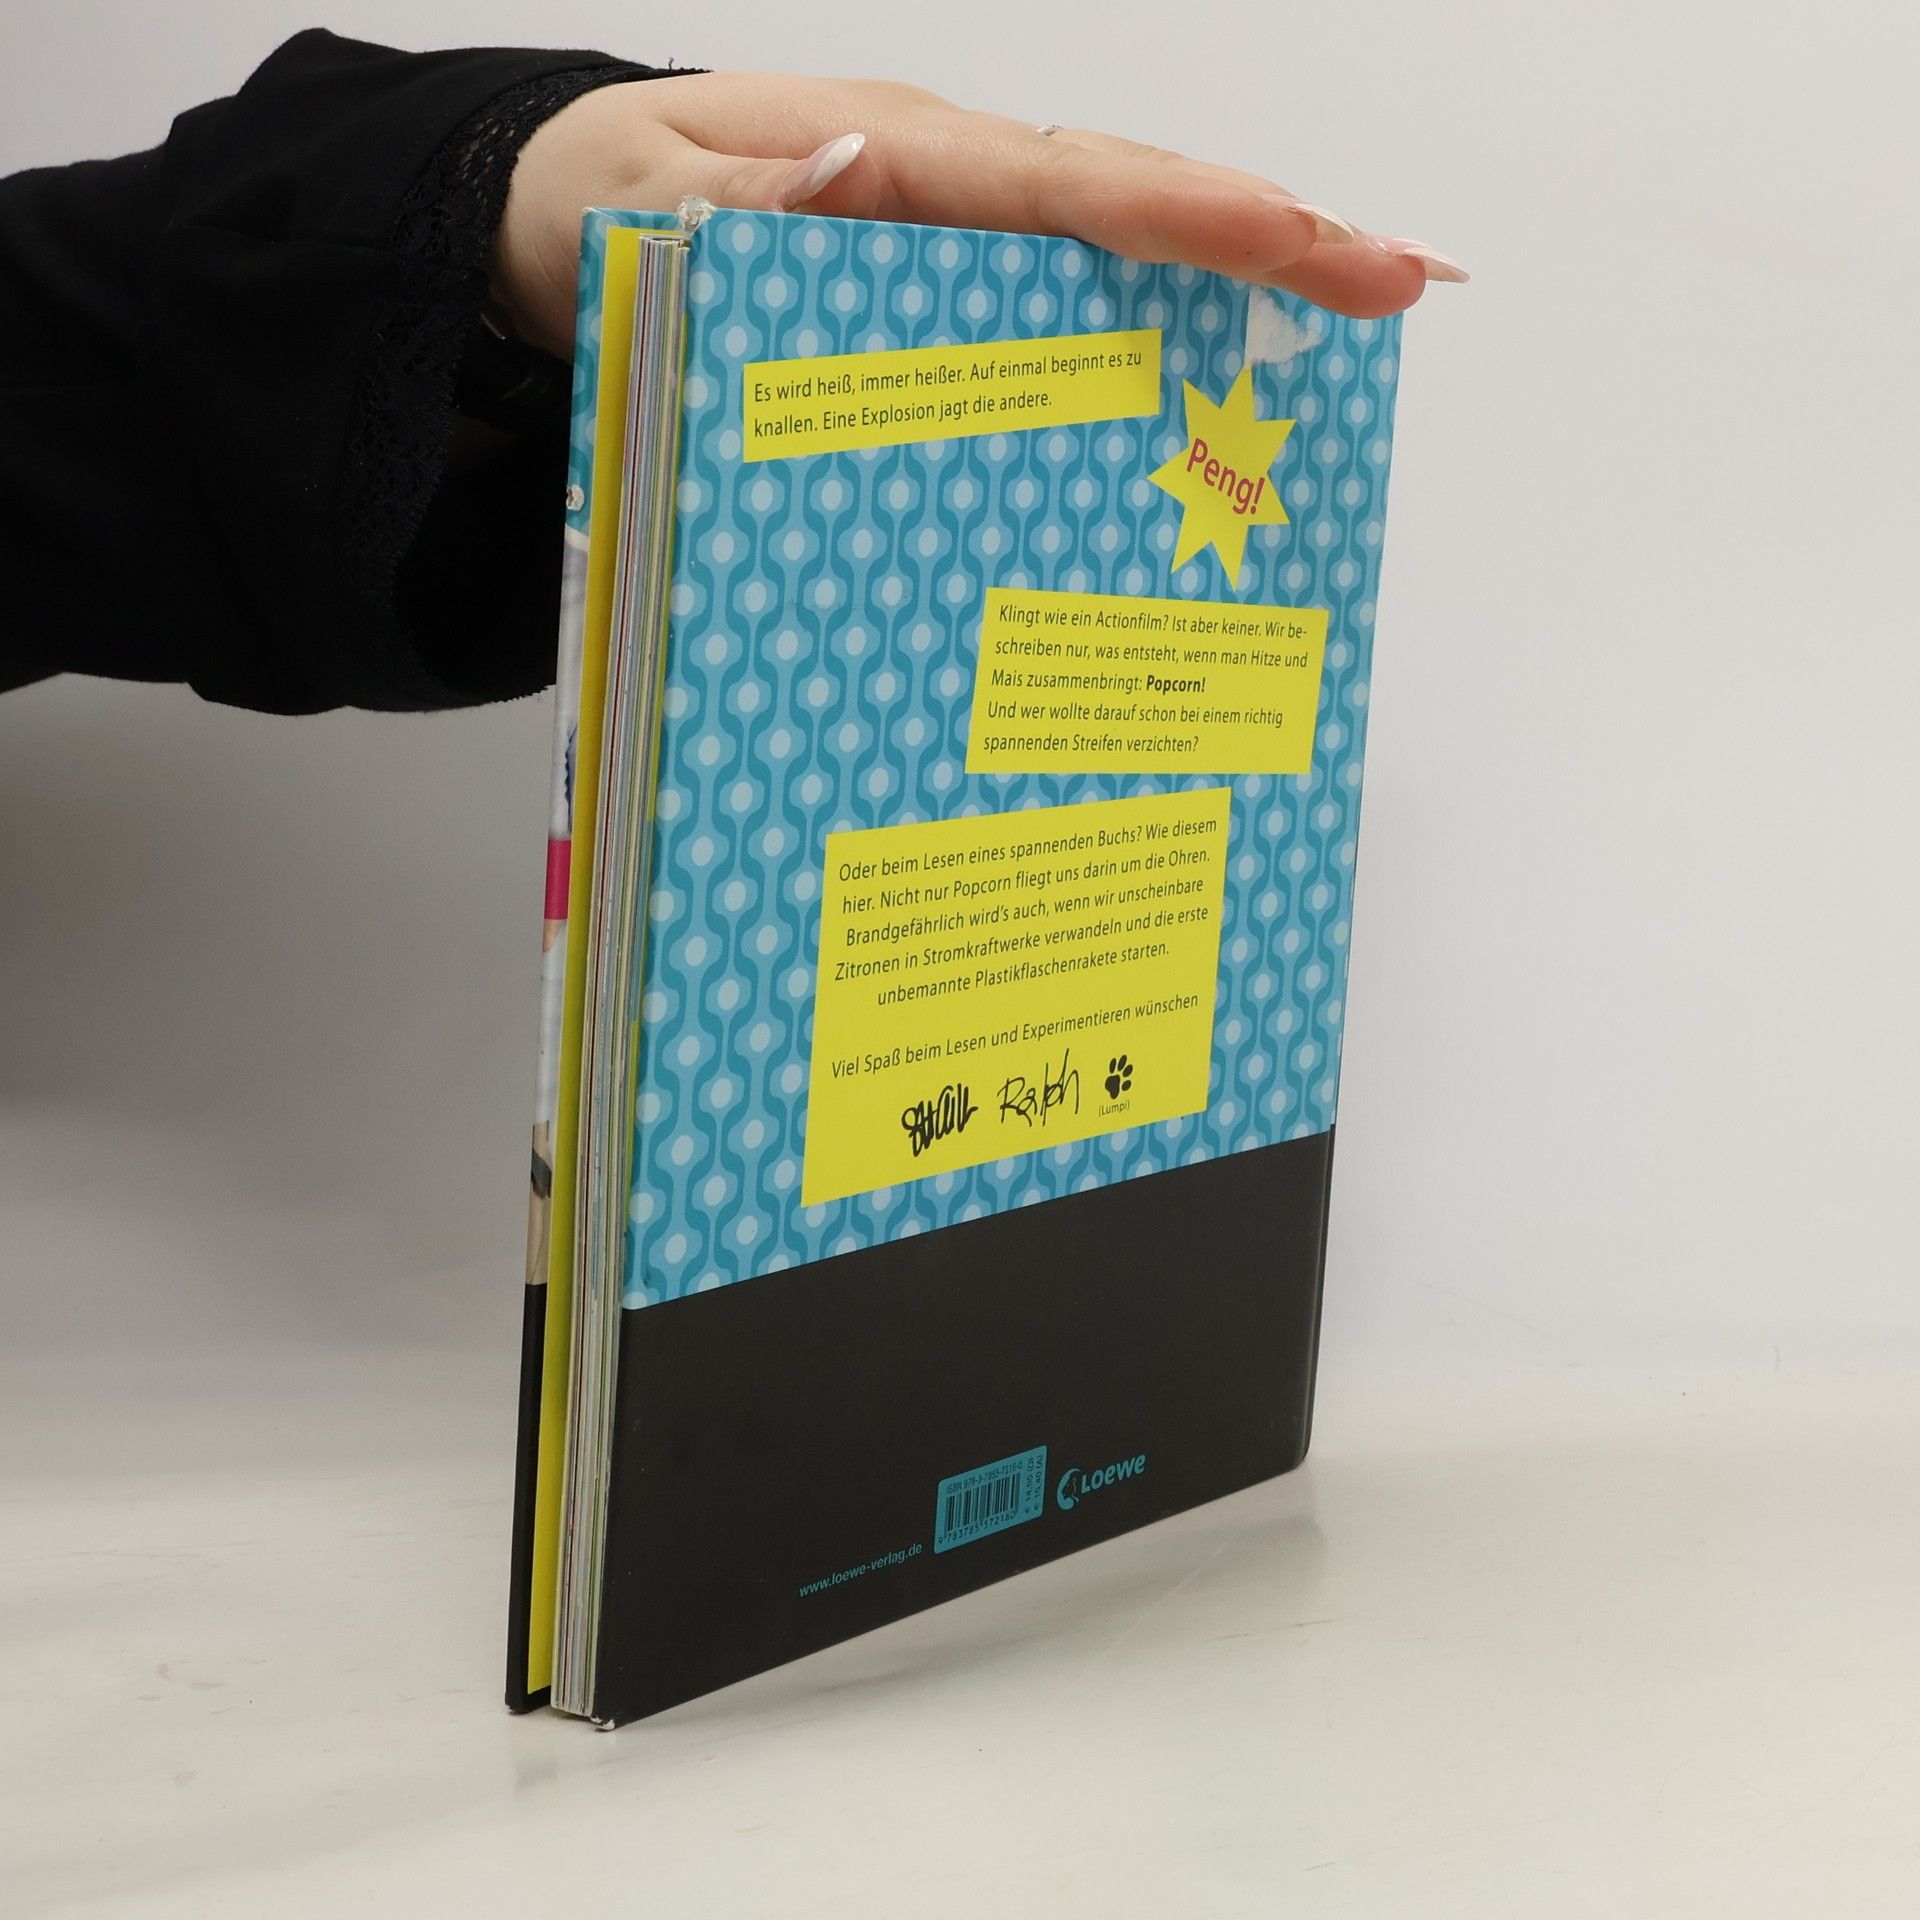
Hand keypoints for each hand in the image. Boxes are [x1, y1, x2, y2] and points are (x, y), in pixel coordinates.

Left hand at [492, 71, 1465, 357]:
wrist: (554, 224)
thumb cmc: (594, 206)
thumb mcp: (632, 202)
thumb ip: (729, 201)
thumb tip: (855, 169)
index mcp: (887, 155)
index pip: (1056, 180)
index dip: (1178, 210)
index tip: (1296, 234)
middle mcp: (942, 183)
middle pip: (1129, 198)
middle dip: (1271, 234)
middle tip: (1405, 277)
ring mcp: (953, 235)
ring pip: (1119, 244)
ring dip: (1245, 275)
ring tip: (1367, 310)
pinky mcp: (944, 290)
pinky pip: (1067, 298)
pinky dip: (1159, 318)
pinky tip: (1224, 370)